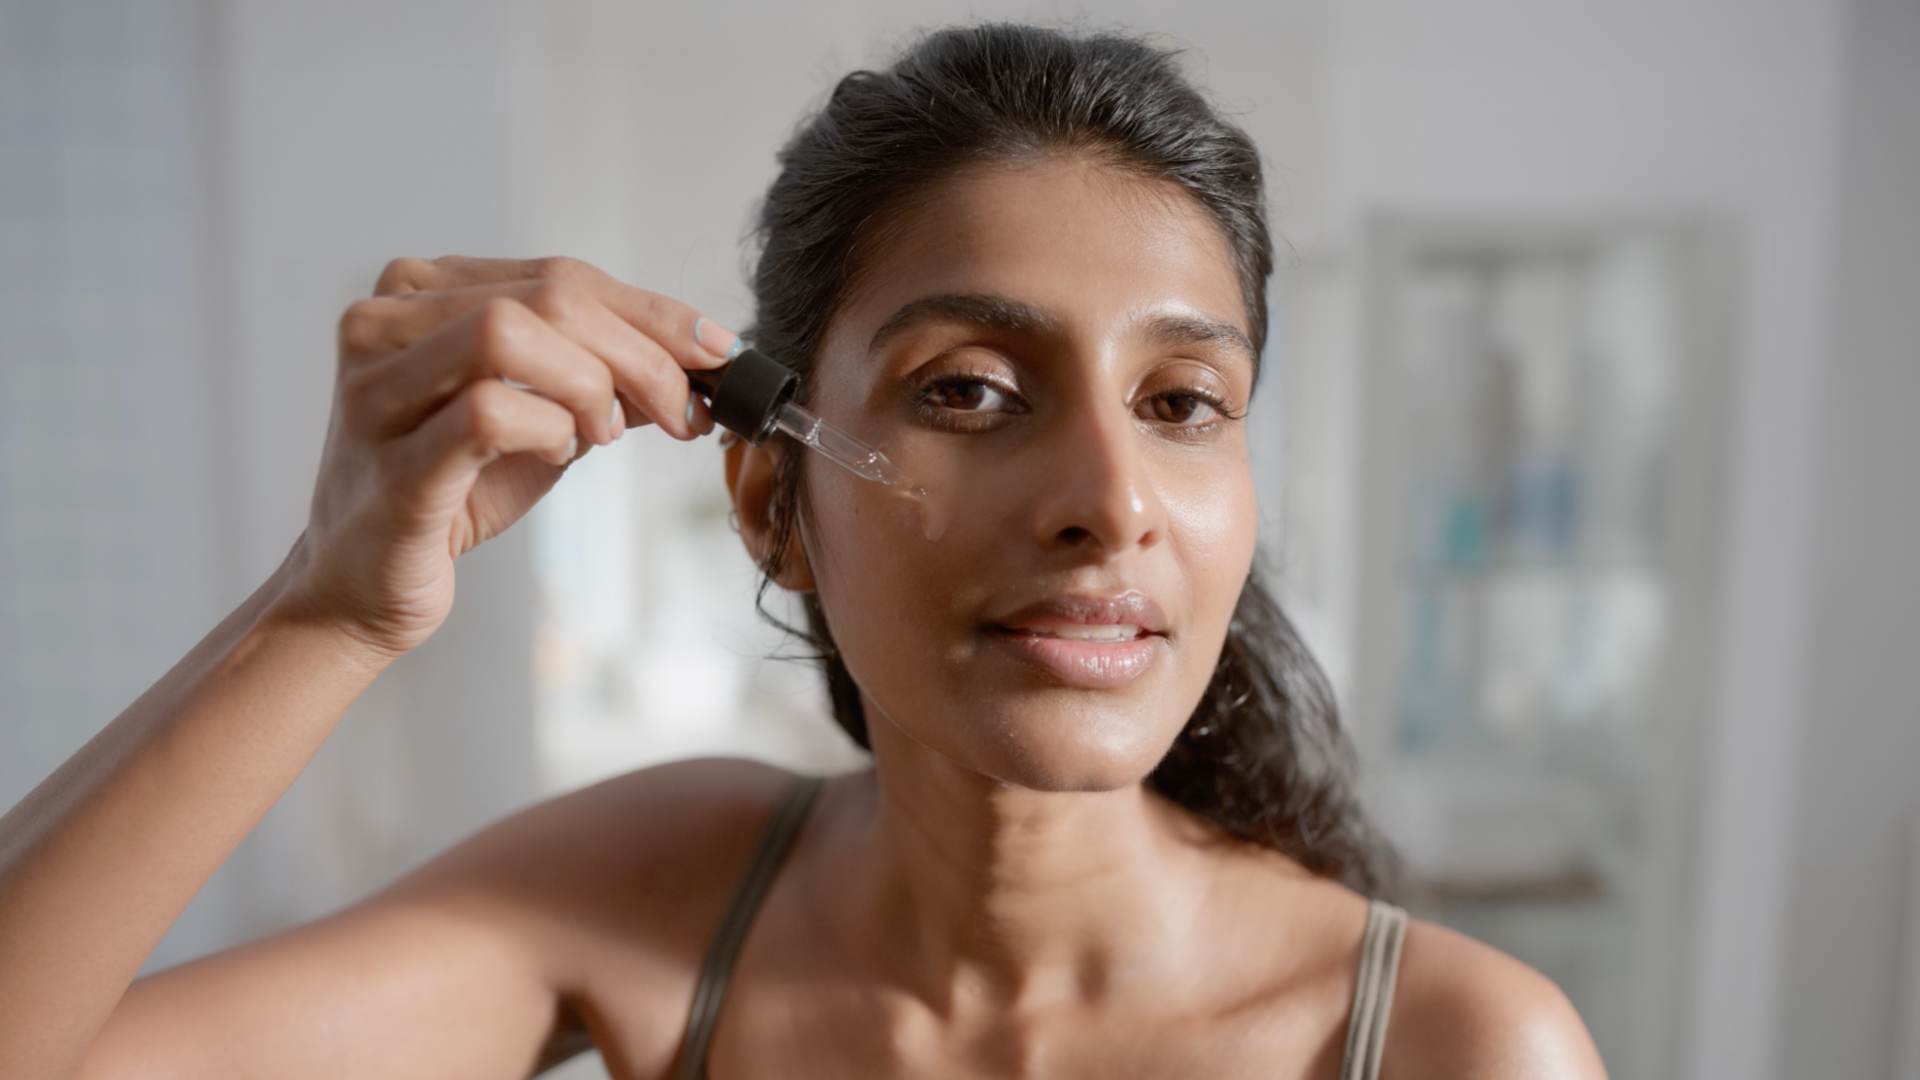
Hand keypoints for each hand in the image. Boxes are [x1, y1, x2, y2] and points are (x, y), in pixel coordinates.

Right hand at [276, 256, 733, 656]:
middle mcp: (384, 321)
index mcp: (421, 291)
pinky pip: (489, 412)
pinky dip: (549, 429)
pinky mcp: (390, 459)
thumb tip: (702, 357)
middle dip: (640, 354)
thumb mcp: (540, 414)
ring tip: (601, 432)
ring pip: (509, 332)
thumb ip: (601, 374)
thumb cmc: (455, 491)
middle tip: (680, 411)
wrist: (367, 584)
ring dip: (589, 385)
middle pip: (548, 296)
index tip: (716, 354)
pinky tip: (557, 452)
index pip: (560, 274)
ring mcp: (374, 387)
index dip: (653, 313)